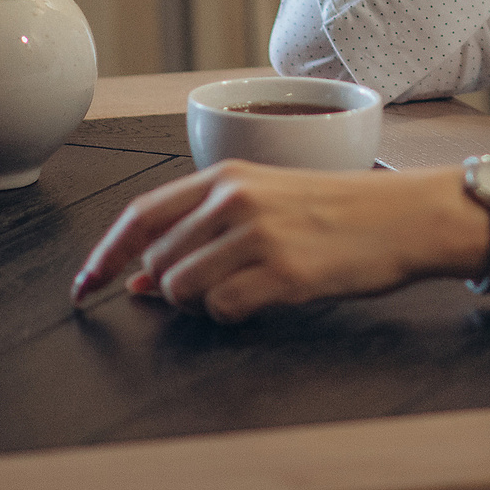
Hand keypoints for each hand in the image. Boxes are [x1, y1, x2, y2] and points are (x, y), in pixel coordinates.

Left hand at [71, 161, 479, 323]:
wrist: (406, 216)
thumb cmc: (339, 209)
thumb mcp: (266, 200)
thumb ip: (201, 230)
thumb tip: (137, 280)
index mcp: (227, 175)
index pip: (140, 215)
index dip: (104, 255)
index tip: (83, 285)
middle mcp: (235, 200)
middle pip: (158, 263)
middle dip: (173, 287)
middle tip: (221, 283)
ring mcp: (258, 236)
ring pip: (183, 291)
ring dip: (204, 303)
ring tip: (251, 285)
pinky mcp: (283, 273)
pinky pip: (224, 311)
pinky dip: (236, 314)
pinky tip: (270, 296)